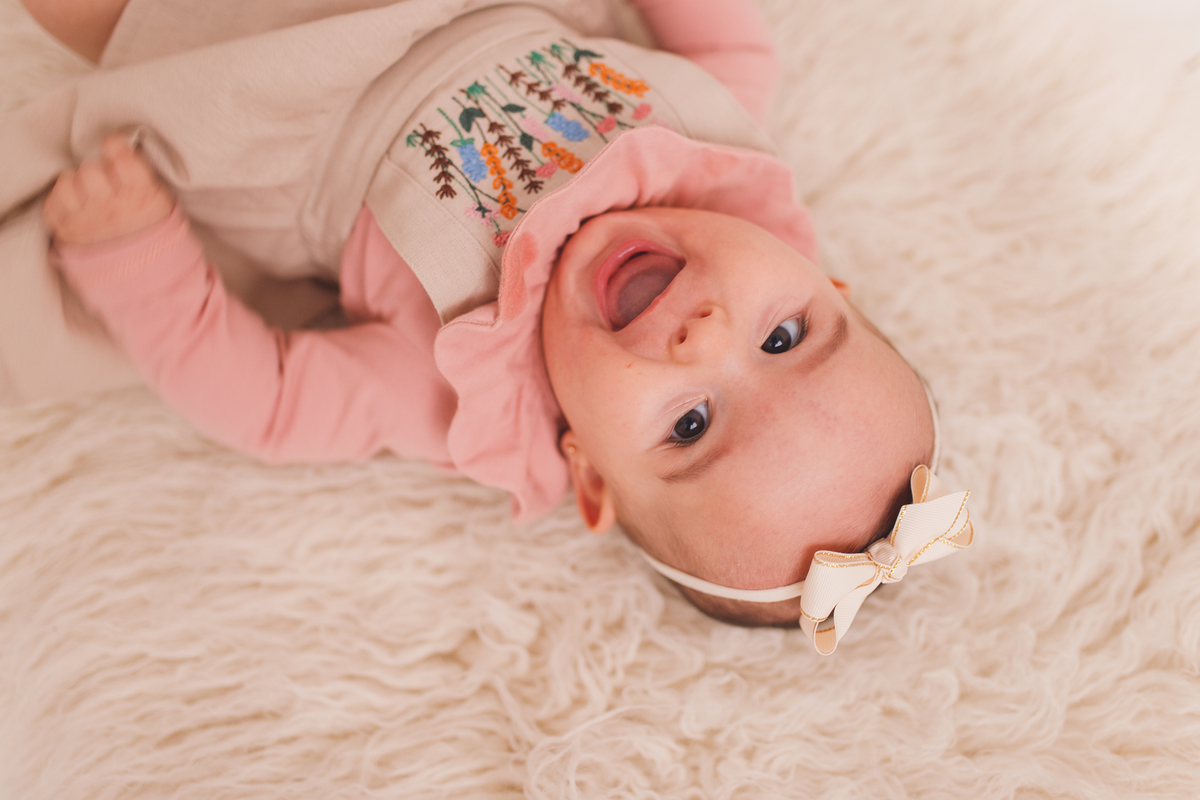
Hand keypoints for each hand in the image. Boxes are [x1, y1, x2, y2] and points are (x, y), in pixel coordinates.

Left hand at [44, 134, 174, 245]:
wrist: (147, 281)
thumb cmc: (156, 239)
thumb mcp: (165, 207)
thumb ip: (146, 180)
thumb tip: (127, 152)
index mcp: (141, 198)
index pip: (120, 157)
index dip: (116, 148)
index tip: (115, 150)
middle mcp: (111, 207)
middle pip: (91, 169)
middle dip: (98, 172)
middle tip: (107, 183)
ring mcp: (86, 221)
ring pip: (67, 181)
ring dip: (77, 184)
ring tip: (89, 195)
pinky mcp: (67, 233)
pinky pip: (52, 203)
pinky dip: (61, 201)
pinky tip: (75, 206)